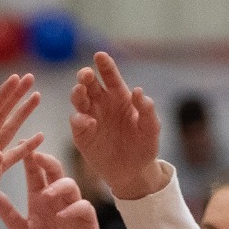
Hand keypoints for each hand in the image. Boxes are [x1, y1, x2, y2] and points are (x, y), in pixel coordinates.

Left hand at [0, 151, 105, 228]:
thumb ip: (8, 214)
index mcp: (40, 198)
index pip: (35, 173)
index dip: (29, 160)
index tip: (19, 146)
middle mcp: (57, 198)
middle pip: (54, 171)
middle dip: (46, 161)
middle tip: (35, 155)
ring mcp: (73, 206)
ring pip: (70, 184)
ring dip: (58, 186)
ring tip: (45, 194)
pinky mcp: (87, 219)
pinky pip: (82, 207)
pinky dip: (72, 209)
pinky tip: (61, 216)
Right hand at [69, 52, 166, 200]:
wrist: (133, 172)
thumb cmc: (144, 146)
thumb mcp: (151, 128)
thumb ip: (147, 110)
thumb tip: (138, 91)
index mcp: (119, 96)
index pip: (110, 76)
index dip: (105, 65)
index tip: (99, 55)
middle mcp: (102, 103)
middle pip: (90, 84)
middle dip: (85, 77)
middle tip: (85, 74)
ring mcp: (90, 118)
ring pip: (79, 100)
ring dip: (77, 93)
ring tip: (80, 91)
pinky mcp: (82, 135)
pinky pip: (77, 123)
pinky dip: (80, 120)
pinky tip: (88, 122)